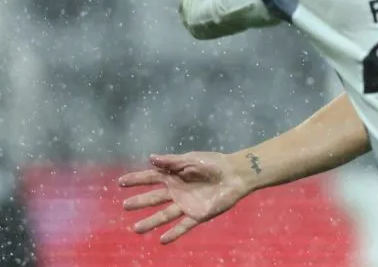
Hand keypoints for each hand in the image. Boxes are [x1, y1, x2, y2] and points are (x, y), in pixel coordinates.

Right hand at [118, 151, 250, 243]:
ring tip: (135, 229)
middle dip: (140, 202)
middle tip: (124, 206)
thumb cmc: (214, 163)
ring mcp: (187, 204)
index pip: (151, 178)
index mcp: (175, 176)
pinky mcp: (198, 214)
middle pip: (154, 198)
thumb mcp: (191, 159)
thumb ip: (172, 161)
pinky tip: (162, 240)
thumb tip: (150, 158)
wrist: (236, 174)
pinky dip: (174, 234)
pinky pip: (183, 226)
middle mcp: (178, 191)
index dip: (136, 179)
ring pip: (165, 215)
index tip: (120, 182)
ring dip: (150, 222)